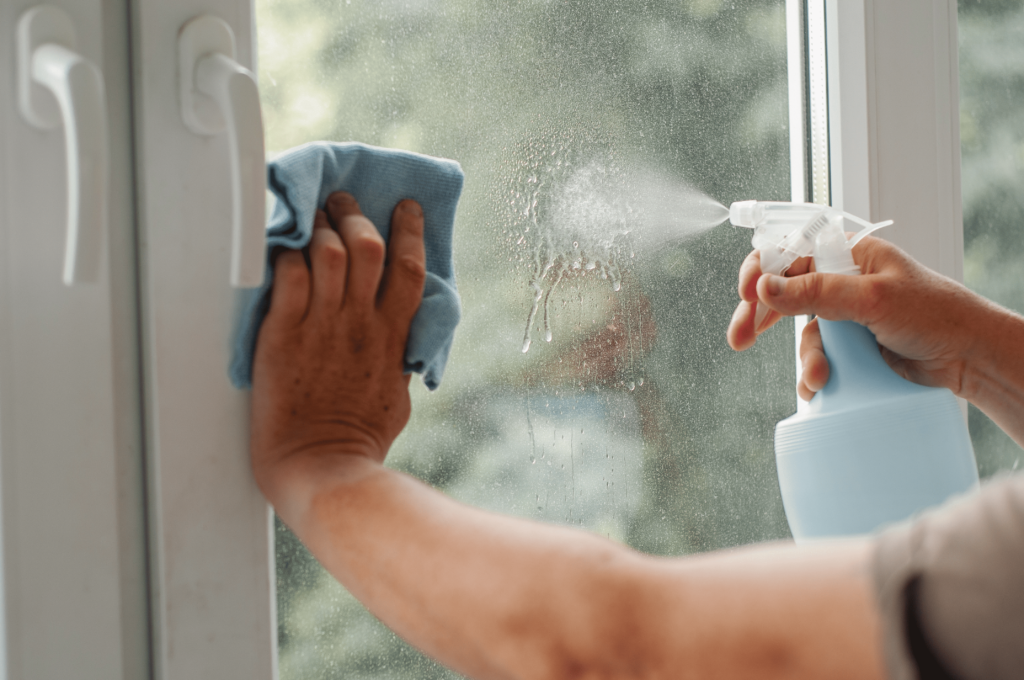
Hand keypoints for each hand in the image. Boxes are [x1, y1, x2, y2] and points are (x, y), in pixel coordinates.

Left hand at [249, 192, 425, 499]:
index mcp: (392, 337)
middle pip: (367, 247)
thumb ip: (398, 363)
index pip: (409, 269)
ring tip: (311, 215)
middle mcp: (361, 323)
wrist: (322, 467)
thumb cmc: (360, 441)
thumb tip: (402, 349)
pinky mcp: (284, 336)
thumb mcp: (397, 398)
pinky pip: (288, 277)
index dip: (410, 232)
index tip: (405, 209)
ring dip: (320, 226)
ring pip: (328, 252)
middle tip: (343, 202)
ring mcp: (323, 327)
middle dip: (356, 215)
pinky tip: (282, 250)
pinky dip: (286, 255)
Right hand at [727, 236, 988, 400]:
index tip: (745, 294)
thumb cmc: (935, 315)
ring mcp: (845, 315)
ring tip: (818, 378)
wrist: (969, 358)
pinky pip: (817, 357)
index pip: (789, 253)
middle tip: (738, 340)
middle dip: (759, 317)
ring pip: (801, 332)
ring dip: (804, 357)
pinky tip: (819, 386)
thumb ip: (817, 293)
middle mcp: (842, 281)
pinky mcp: (850, 347)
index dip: (761, 270)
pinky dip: (813, 373)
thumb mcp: (873, 299)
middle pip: (783, 292)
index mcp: (848, 255)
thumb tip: (764, 287)